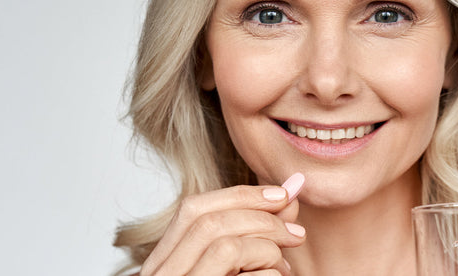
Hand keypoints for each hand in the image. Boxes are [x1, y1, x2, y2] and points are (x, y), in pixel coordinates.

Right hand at [139, 173, 305, 275]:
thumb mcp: (247, 265)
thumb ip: (261, 231)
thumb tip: (291, 190)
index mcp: (165, 262)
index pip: (191, 208)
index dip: (241, 194)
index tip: (284, 196)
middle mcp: (160, 274)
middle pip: (205, 218)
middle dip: (259, 216)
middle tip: (297, 232)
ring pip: (224, 243)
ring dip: (267, 247)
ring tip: (286, 267)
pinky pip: (237, 271)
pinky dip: (269, 271)